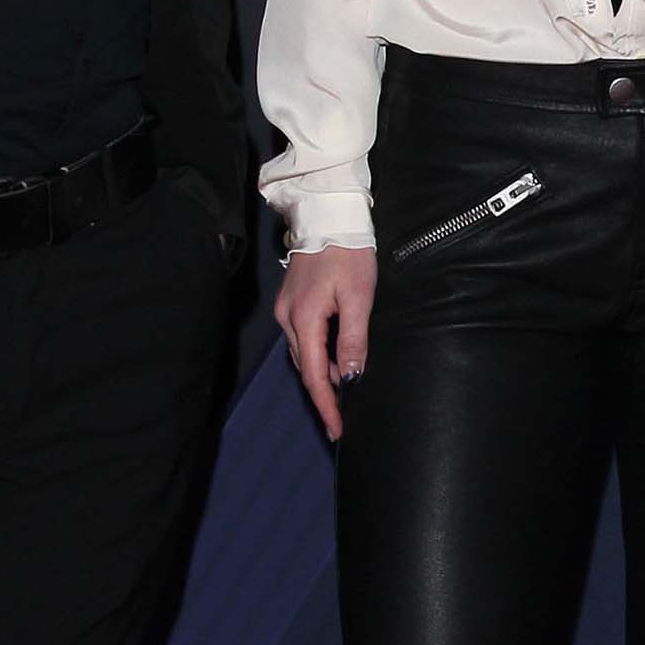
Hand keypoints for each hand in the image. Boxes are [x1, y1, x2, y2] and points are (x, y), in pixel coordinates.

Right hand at [274, 244, 377, 442]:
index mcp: (304, 319)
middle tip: (342, 418)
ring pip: (303, 354)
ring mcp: (285, 310)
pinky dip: (318, 355)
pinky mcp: (290, 302)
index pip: (315, 375)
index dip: (326, 404)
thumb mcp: (359, 297)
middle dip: (323, 394)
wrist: (327, 214)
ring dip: (322, 374)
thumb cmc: (347, 253)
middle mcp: (287, 319)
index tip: (336, 429)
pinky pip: (303, 339)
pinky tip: (335, 360)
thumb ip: (353, 340)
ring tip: (343, 393)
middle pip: (305, 368)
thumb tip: (350, 377)